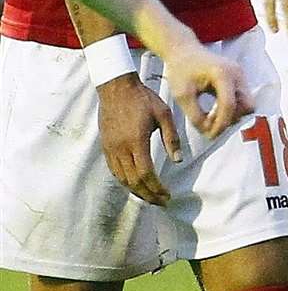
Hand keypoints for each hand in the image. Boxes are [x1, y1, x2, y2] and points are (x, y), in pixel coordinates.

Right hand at [95, 73, 178, 204]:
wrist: (116, 88)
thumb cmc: (144, 99)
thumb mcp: (164, 114)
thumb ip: (171, 138)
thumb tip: (178, 160)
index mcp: (136, 141)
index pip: (146, 174)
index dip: (156, 188)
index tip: (167, 195)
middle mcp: (120, 149)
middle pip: (133, 181)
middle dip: (148, 195)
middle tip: (161, 202)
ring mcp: (110, 149)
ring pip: (122, 179)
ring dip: (136, 191)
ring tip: (150, 197)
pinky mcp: (106, 147)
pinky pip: (115, 171)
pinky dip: (125, 181)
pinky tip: (135, 184)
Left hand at [160, 34, 253, 138]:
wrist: (184, 52)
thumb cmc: (181, 70)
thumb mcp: (182, 95)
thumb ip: (195, 115)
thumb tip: (208, 131)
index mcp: (223, 74)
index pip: (229, 105)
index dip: (220, 124)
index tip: (209, 135)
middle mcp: (237, 74)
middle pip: (246, 106)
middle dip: (231, 119)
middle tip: (211, 125)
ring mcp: (240, 76)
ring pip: (247, 104)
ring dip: (232, 115)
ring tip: (210, 117)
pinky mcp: (239, 79)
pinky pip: (242, 99)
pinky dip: (231, 109)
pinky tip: (214, 110)